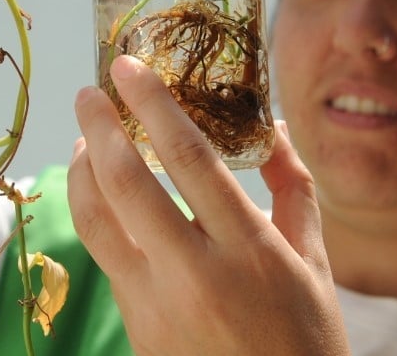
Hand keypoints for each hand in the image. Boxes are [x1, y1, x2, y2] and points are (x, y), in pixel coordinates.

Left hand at [68, 56, 349, 355]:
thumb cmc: (307, 340)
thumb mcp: (315, 262)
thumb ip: (293, 189)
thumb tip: (275, 126)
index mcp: (250, 251)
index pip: (187, 159)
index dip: (152, 105)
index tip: (126, 66)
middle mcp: (196, 274)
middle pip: (126, 183)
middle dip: (98, 127)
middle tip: (88, 92)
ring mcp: (157, 304)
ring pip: (97, 222)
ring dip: (81, 171)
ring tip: (83, 139)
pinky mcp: (135, 326)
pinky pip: (104, 257)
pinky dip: (95, 215)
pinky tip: (99, 192)